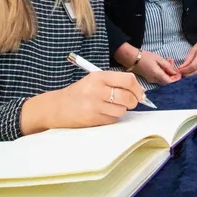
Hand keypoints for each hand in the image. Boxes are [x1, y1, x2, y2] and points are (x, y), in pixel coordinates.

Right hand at [21, 71, 143, 133]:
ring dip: (121, 110)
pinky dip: (112, 117)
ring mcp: (95, 106)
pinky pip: (113, 119)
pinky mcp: (93, 119)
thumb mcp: (94, 80)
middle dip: (133, 101)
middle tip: (131, 101)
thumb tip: (138, 91)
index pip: (128, 80)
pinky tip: (103, 113)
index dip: (137, 88)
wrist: (57, 107)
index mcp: (99, 77)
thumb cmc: (79, 92)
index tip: (139, 93)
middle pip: (128, 97)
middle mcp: (97, 90)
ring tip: (111, 106)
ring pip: (122, 110)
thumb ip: (114, 82)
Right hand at [132, 49, 181, 85]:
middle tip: (172, 63)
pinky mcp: (149, 78)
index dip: (176, 79)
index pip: (170, 82)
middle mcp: (154, 80)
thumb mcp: (158, 58)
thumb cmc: (144, 57)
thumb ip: (167, 66)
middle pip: (167, 81)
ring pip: (163, 79)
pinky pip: (159, 77)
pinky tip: (162, 64)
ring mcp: (151, 80)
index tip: (179, 72)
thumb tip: (174, 72)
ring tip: (168, 60)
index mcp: (157, 75)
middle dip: (172, 73)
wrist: (131, 59)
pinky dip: (163, 72)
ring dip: (168, 71)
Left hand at [178, 29, 196, 76]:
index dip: (185, 70)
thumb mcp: (194, 48)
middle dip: (189, 75)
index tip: (180, 71)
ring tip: (188, 73)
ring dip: (194, 74)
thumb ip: (188, 59)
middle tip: (182, 75)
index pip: (193, 66)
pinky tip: (196, 70)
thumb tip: (181, 68)